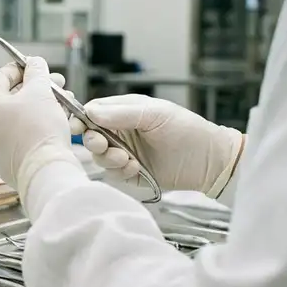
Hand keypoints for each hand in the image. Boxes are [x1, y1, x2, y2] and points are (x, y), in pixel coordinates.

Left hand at [0, 58, 83, 200]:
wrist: (44, 172)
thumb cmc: (39, 129)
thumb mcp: (40, 92)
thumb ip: (36, 72)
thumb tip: (35, 62)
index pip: (1, 76)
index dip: (22, 68)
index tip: (38, 67)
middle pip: (10, 98)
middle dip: (37, 89)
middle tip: (57, 85)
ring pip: (17, 118)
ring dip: (39, 107)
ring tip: (62, 104)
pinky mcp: (3, 162)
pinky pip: (19, 136)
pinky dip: (35, 127)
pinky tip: (55, 122)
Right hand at [69, 94, 243, 196]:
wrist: (209, 160)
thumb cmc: (186, 129)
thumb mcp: (154, 113)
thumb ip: (121, 113)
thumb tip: (91, 111)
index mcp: (123, 112)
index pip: (92, 113)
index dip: (81, 119)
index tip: (77, 125)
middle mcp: (121, 132)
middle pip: (90, 136)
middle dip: (92, 141)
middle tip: (102, 144)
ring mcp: (125, 153)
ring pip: (99, 157)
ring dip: (108, 158)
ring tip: (126, 159)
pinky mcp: (131, 174)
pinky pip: (113, 174)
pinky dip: (120, 172)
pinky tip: (135, 168)